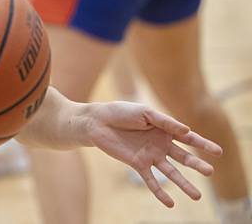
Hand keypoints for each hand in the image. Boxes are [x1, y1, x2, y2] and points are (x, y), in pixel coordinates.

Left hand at [84, 101, 221, 207]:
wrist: (97, 122)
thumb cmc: (120, 112)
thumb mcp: (145, 112)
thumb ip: (165, 122)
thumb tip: (187, 131)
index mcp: (165, 130)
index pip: (188, 138)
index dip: (203, 145)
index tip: (218, 152)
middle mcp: (161, 145)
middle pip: (183, 157)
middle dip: (197, 165)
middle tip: (210, 172)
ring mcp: (150, 156)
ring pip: (171, 172)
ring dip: (184, 184)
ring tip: (197, 196)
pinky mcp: (137, 164)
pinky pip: (151, 180)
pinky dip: (160, 192)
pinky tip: (171, 203)